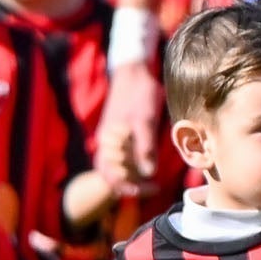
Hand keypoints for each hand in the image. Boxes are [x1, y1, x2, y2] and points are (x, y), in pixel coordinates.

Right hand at [99, 69, 167, 199]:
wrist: (134, 71)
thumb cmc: (140, 94)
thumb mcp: (145, 120)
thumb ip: (146, 147)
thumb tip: (149, 174)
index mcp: (108, 143)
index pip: (112, 177)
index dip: (130, 188)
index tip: (151, 188)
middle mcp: (106, 144)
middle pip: (113, 176)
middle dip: (132, 185)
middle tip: (155, 187)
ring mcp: (111, 139)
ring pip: (117, 167)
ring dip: (133, 176)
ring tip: (153, 180)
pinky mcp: (119, 134)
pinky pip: (122, 157)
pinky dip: (134, 165)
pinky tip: (149, 164)